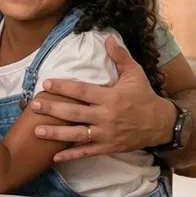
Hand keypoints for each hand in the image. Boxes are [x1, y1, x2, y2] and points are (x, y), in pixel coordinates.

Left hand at [30, 37, 175, 161]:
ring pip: (77, 135)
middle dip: (53, 109)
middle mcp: (106, 116)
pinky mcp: (108, 147)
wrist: (161, 123)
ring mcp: (106, 134)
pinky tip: (55, 157)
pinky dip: (71, 156)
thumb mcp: (135, 73)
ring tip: (37, 131)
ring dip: (56, 134)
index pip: (82, 91)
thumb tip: (108, 38)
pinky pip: (87, 152)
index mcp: (110, 97)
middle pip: (75, 113)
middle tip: (34, 106)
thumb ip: (120, 56)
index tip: (47, 83)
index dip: (63, 87)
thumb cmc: (144, 96)